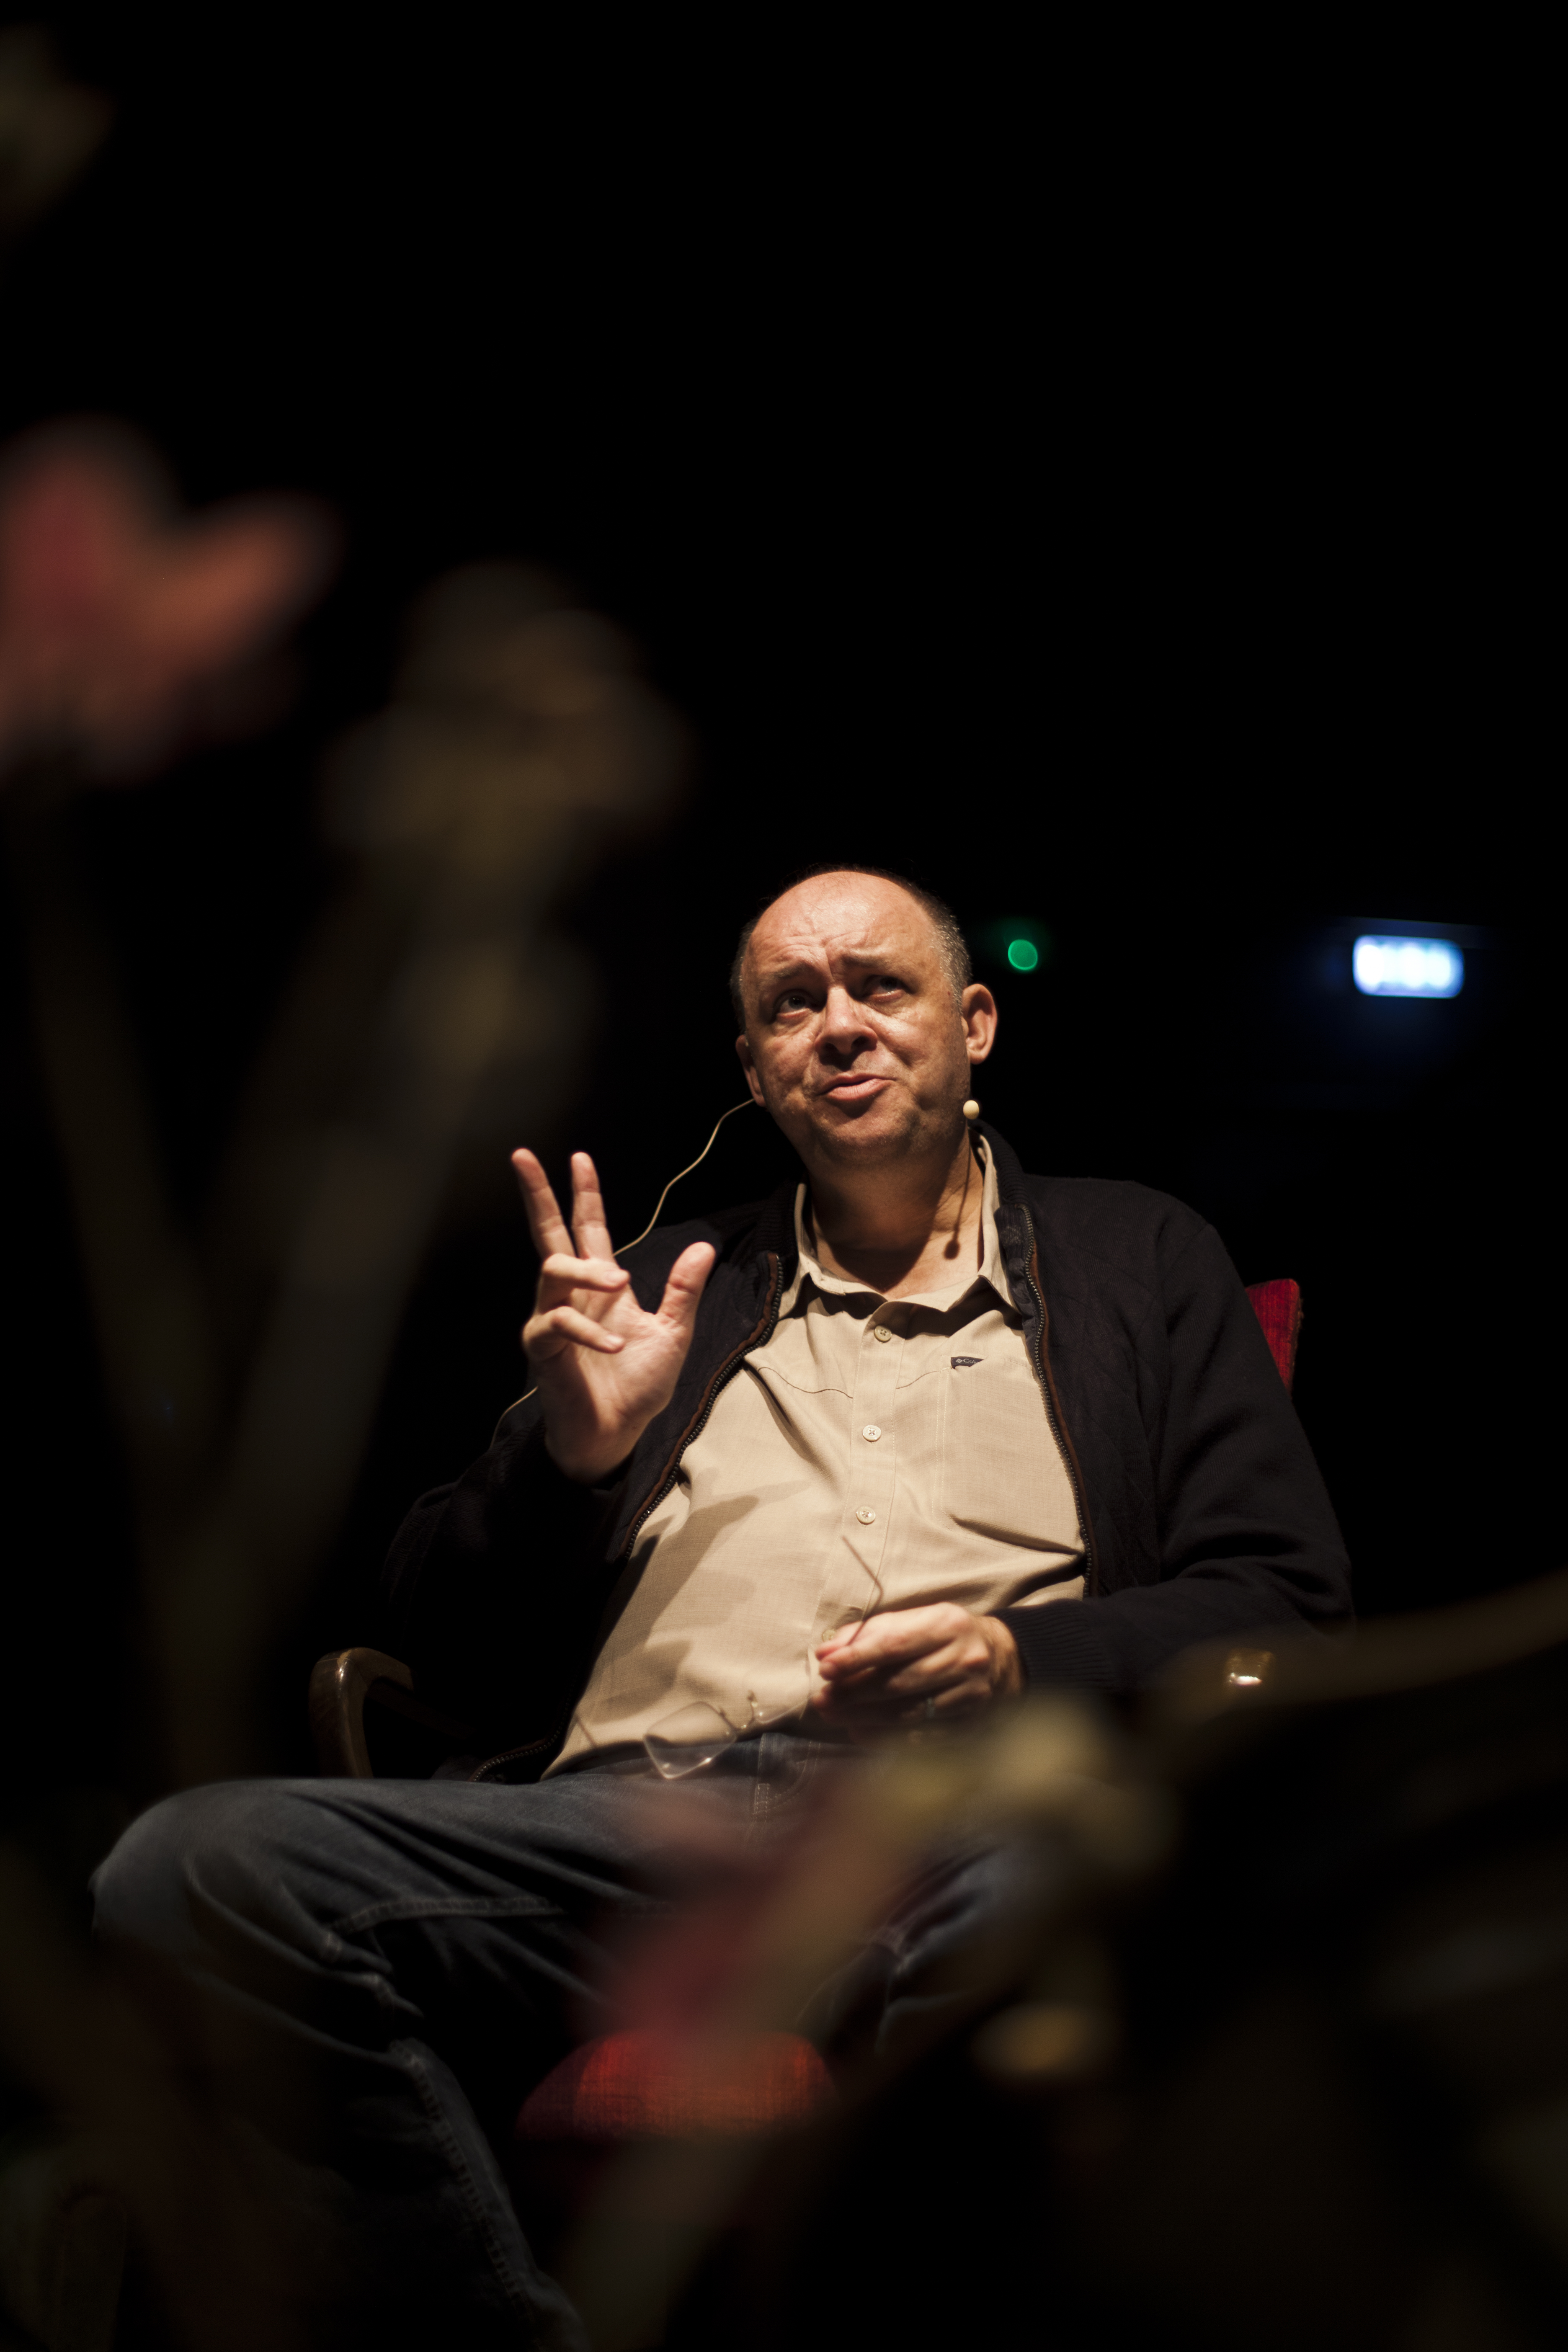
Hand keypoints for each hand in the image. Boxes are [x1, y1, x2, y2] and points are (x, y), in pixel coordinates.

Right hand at [514, 1148, 714, 1483]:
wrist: (616, 1434)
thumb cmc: (637, 1386)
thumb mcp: (673, 1333)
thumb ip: (683, 1290)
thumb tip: (705, 1246)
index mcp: (601, 1285)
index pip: (588, 1228)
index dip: (584, 1194)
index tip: (579, 1159)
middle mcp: (571, 1294)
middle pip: (548, 1233)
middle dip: (537, 1194)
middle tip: (522, 1155)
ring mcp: (552, 1318)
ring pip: (554, 1269)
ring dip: (587, 1269)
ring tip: (620, 1281)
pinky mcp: (543, 1347)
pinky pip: (559, 1323)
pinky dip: (590, 1330)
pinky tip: (614, 1345)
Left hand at [810, 1603, 1021, 1732]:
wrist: (1001, 1659)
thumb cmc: (942, 1636)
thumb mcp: (912, 1620)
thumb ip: (868, 1632)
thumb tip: (825, 1652)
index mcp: (947, 1625)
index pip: (895, 1643)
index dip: (857, 1658)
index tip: (825, 1668)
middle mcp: (964, 1659)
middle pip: (900, 1682)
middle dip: (855, 1693)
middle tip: (822, 1699)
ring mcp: (970, 1696)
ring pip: (909, 1713)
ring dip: (864, 1717)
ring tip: (833, 1715)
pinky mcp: (970, 1724)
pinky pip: (922, 1737)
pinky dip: (886, 1737)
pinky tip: (860, 1731)